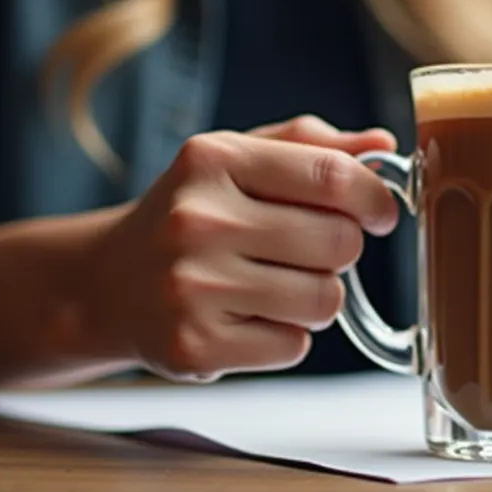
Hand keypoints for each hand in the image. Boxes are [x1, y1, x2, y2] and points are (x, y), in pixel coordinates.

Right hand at [84, 116, 397, 381]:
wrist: (108, 284)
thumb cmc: (192, 216)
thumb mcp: (237, 161)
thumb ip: (311, 147)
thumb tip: (383, 144)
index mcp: (212, 160)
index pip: (332, 175)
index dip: (374, 198)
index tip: (380, 213)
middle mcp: (196, 220)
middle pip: (338, 242)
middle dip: (338, 251)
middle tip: (305, 252)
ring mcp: (191, 287)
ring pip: (324, 300)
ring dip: (316, 298)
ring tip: (274, 287)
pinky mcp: (192, 346)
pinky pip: (293, 346)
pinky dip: (284, 337)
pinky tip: (245, 320)